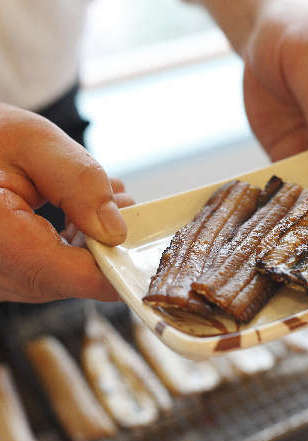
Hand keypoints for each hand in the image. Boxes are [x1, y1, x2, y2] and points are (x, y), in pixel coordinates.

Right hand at [0, 104, 130, 302]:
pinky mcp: (9, 273)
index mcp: (6, 246)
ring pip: (73, 272)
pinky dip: (75, 240)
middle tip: (122, 200)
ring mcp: (5, 280)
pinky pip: (55, 266)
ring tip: (103, 197)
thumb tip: (117, 230)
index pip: (87, 278)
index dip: (125, 259)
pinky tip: (79, 209)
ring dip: (95, 236)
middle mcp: (4, 277)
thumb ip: (79, 183)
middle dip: (112, 239)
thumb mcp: (31, 143)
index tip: (144, 232)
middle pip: (84, 276)